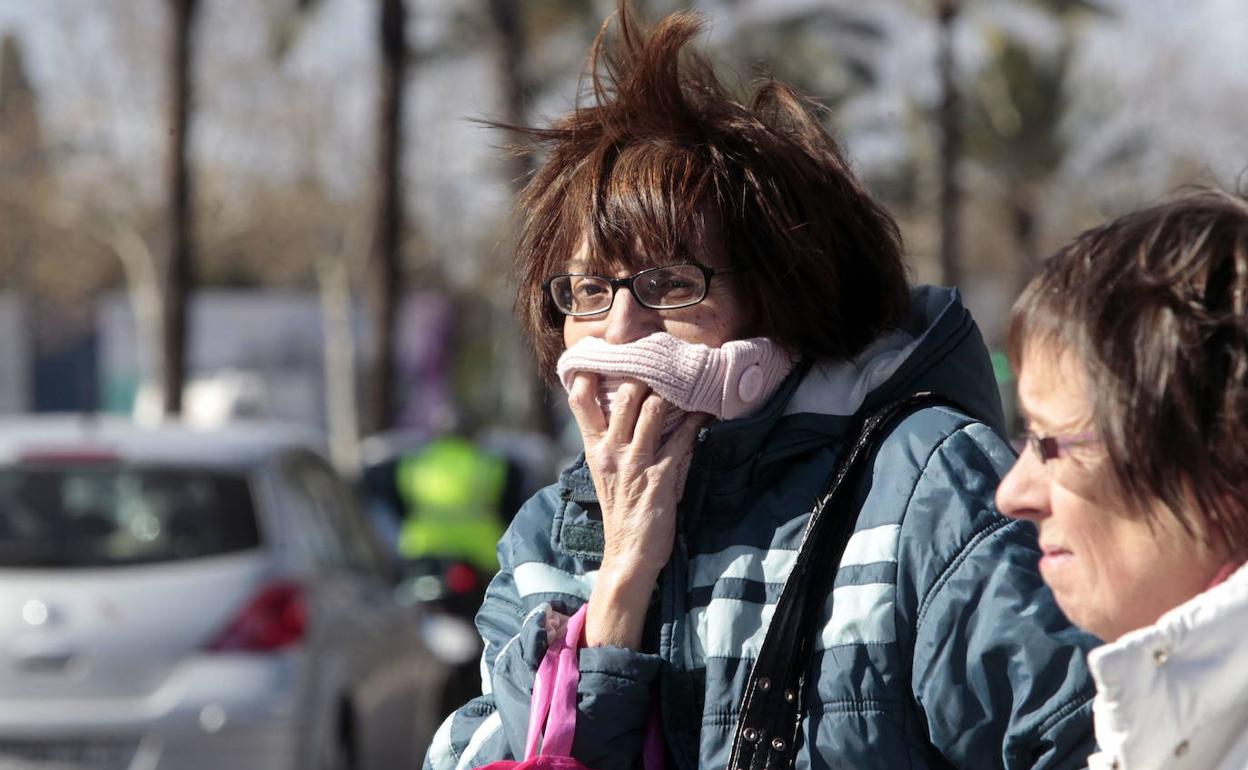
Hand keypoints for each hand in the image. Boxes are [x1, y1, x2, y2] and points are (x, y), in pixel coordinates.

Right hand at [566, 372, 707, 647]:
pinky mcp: (661, 476)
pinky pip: (682, 438)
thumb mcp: (606, 471)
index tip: (613, 351)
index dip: (591, 370)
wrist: (627, 555)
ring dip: (677, 391)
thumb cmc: (621, 510)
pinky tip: (708, 410)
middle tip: (670, 358)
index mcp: (594, 447)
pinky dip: (697, 420)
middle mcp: (611, 449)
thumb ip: (611, 439)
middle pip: (626, 393)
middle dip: (649, 371)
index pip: (580, 398)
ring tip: (693, 379)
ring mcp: (635, 462)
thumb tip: (628, 405)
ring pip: (655, 408)